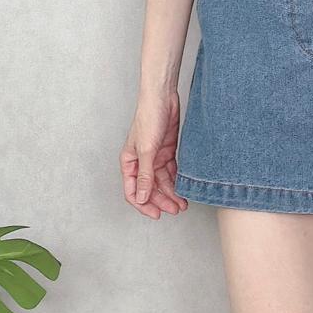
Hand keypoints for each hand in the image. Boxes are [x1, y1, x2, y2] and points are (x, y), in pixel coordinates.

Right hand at [120, 90, 187, 218]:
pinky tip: (184, 189)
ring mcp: (154, 157)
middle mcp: (141, 162)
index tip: (157, 214)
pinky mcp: (167, 152)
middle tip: (176, 210)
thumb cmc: (149, 118)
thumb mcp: (146, 151)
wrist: (163, 98)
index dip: (144, 205)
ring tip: (183, 204)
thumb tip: (141, 197)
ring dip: (172, 194)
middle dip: (162, 201)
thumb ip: (144, 175)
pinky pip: (171, 172)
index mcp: (129, 162)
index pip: (133, 191)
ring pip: (162, 182)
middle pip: (150, 189)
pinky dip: (177, 182)